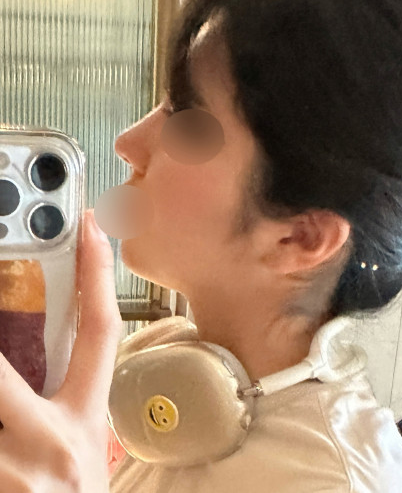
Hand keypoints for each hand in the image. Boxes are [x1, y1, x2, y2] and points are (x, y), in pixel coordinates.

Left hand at [0, 209, 122, 491]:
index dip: (97, 274)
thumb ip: (60, 401)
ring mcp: (11, 473)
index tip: (89, 226)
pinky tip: (1, 444)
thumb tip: (29, 343)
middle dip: (3, 318)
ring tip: (7, 412)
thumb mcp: (81, 450)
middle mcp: (48, 446)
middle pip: (3, 367)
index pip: (100, 333)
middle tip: (2, 280)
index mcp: (83, 425)